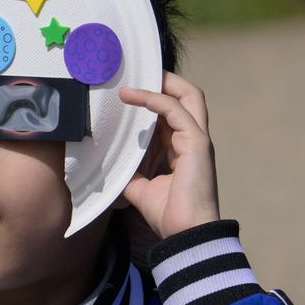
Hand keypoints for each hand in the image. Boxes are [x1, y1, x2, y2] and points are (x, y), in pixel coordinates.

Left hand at [117, 73, 220, 239]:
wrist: (185, 233)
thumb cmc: (168, 214)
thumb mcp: (139, 187)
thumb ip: (129, 171)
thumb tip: (107, 162)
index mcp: (182, 148)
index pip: (173, 112)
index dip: (154, 98)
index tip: (128, 91)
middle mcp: (192, 139)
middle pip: (189, 96)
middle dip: (166, 80)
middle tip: (139, 72)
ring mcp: (197, 139)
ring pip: (188, 95)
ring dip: (161, 82)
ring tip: (133, 78)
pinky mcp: (196, 142)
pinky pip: (174, 110)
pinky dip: (153, 98)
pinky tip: (131, 96)